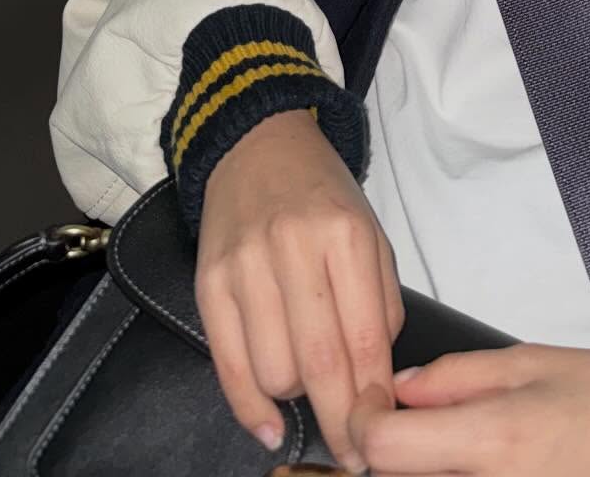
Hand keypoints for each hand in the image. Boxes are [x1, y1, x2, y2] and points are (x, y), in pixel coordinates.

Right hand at [195, 109, 403, 473]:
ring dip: (297, 399)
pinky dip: (250, 408)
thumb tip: (377, 383)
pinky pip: (227, 365)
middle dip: (341, 421)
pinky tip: (271, 425)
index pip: (363, 338)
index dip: (373, 400)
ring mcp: (245, 265)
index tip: (382, 435)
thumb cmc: (324, 196)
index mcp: (346, 235)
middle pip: (319, 363)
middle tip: (355, 453)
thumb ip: (379, 305)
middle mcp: (293, 248)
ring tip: (310, 392)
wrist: (259, 144)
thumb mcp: (370, 235)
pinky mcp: (208, 282)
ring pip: (274, 371)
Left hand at [346, 343, 589, 476]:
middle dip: (391, 447)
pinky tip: (472, 461)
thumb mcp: (525, 360)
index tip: (372, 400)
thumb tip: (400, 390)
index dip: (363, 419)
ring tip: (445, 439)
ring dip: (422, 467)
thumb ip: (453, 375)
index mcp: (492, 439)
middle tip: (407, 419)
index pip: (383, 448)